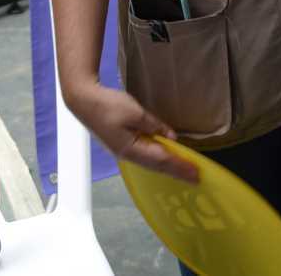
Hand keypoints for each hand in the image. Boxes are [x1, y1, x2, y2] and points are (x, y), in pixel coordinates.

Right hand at [67, 82, 198, 183]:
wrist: (83, 101)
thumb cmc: (108, 105)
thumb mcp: (135, 112)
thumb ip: (154, 125)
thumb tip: (171, 138)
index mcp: (131, 149)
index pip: (162, 160)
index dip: (180, 166)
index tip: (196, 173)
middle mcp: (128, 155)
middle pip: (157, 166)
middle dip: (177, 172)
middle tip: (196, 178)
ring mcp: (124, 152)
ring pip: (151, 164)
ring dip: (169, 168)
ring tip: (184, 172)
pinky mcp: (122, 146)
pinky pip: (145, 157)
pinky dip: (159, 160)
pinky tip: (164, 159)